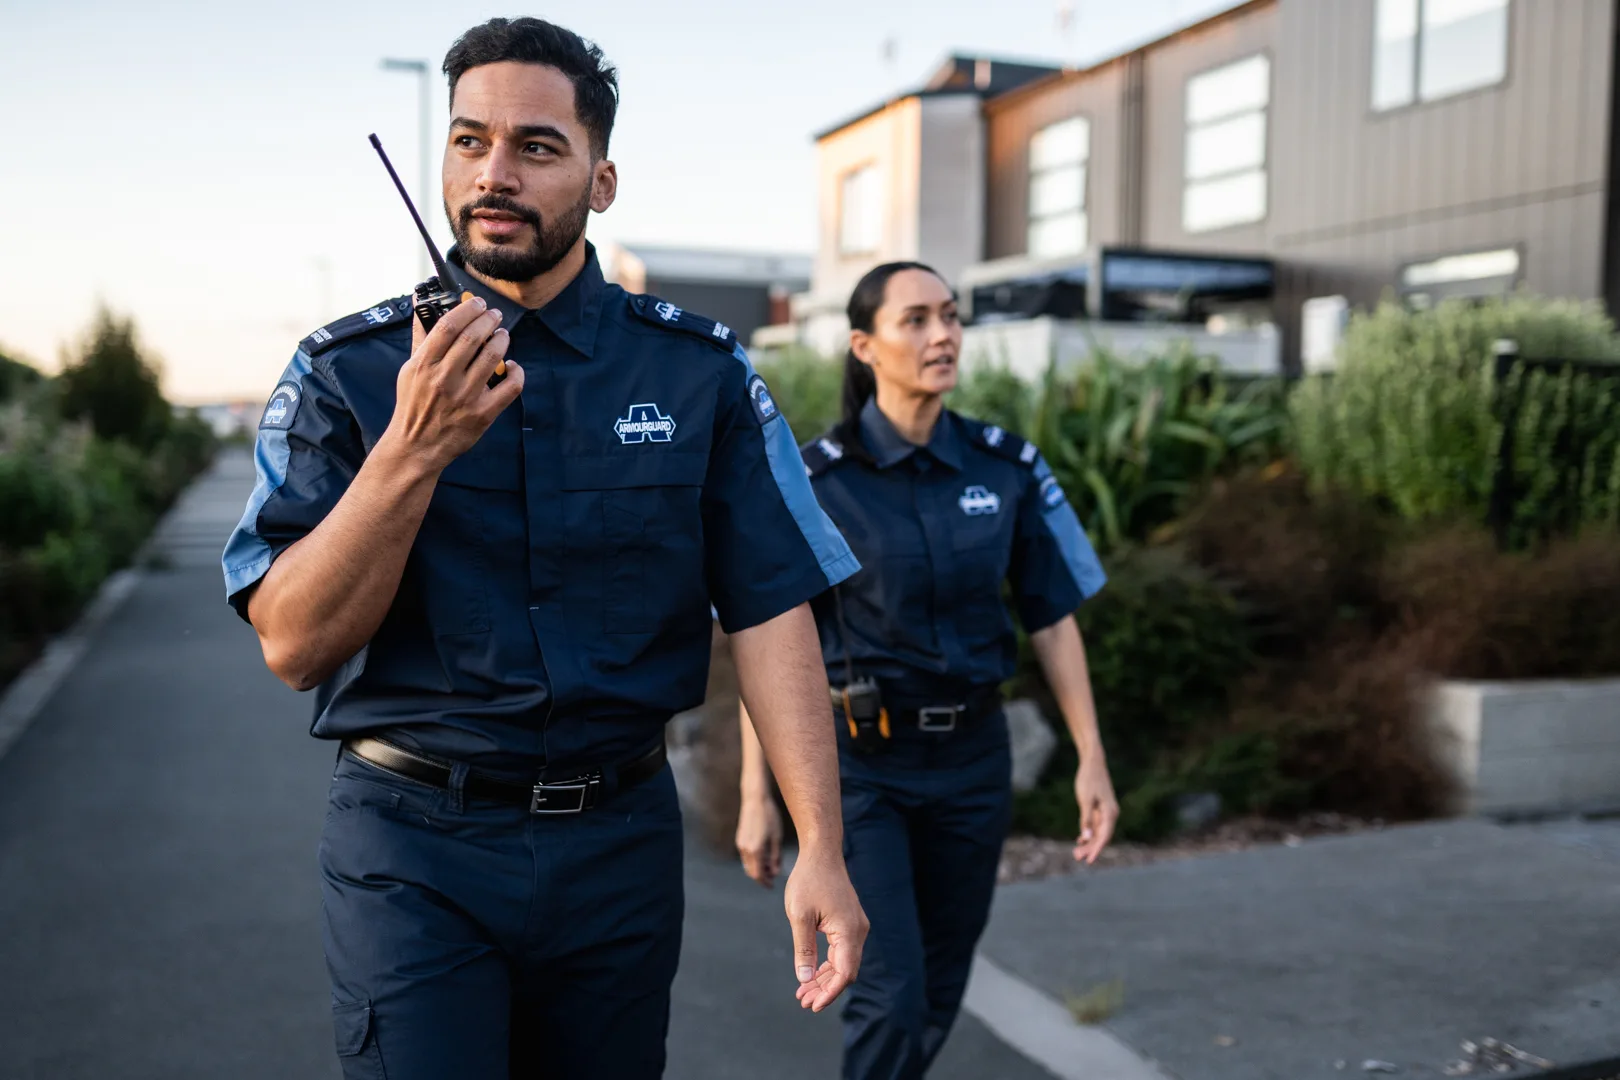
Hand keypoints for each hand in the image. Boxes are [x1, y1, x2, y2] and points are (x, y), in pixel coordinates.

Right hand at [385, 295, 523, 470]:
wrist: (417, 445)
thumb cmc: (414, 404)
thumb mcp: (409, 368)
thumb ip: (421, 337)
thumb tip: (423, 304)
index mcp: (424, 364)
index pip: (449, 325)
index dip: (467, 309)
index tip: (477, 303)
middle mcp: (445, 378)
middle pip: (473, 337)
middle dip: (488, 320)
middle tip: (494, 315)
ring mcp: (466, 396)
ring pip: (493, 357)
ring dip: (502, 340)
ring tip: (502, 335)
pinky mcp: (483, 413)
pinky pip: (510, 387)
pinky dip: (516, 372)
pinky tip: (513, 366)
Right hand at [736, 794, 783, 887]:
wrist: (755, 799)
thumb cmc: (770, 817)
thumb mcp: (777, 838)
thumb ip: (776, 857)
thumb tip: (775, 873)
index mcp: (756, 850)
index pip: (758, 875)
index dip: (765, 882)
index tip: (772, 886)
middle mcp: (745, 849)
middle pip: (751, 872)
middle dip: (761, 876)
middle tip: (773, 877)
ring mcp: (740, 844)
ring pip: (747, 864)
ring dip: (757, 868)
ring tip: (770, 865)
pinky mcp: (740, 839)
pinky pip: (746, 855)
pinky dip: (753, 860)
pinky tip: (764, 854)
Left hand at [783, 842, 866, 1012]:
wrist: (821, 853)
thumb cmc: (808, 880)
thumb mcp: (800, 916)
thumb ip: (803, 950)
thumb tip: (805, 980)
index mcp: (848, 931)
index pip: (845, 973)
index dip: (829, 992)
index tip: (812, 1005)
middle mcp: (858, 931)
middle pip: (845, 971)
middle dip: (824, 989)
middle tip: (802, 1001)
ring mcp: (855, 927)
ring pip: (843, 962)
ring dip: (824, 978)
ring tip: (803, 992)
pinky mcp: (849, 922)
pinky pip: (841, 950)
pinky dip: (827, 964)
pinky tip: (811, 973)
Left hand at [1073, 754, 1118, 863]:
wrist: (1092, 763)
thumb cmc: (1089, 779)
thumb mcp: (1085, 800)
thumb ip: (1086, 819)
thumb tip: (1087, 838)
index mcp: (1110, 813)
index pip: (1104, 836)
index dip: (1097, 849)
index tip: (1089, 861)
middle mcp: (1111, 814)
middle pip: (1102, 837)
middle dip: (1090, 848)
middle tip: (1077, 857)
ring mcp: (1106, 812)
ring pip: (1098, 832)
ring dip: (1088, 843)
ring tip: (1076, 853)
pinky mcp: (1100, 808)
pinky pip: (1096, 825)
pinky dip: (1088, 833)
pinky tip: (1080, 841)